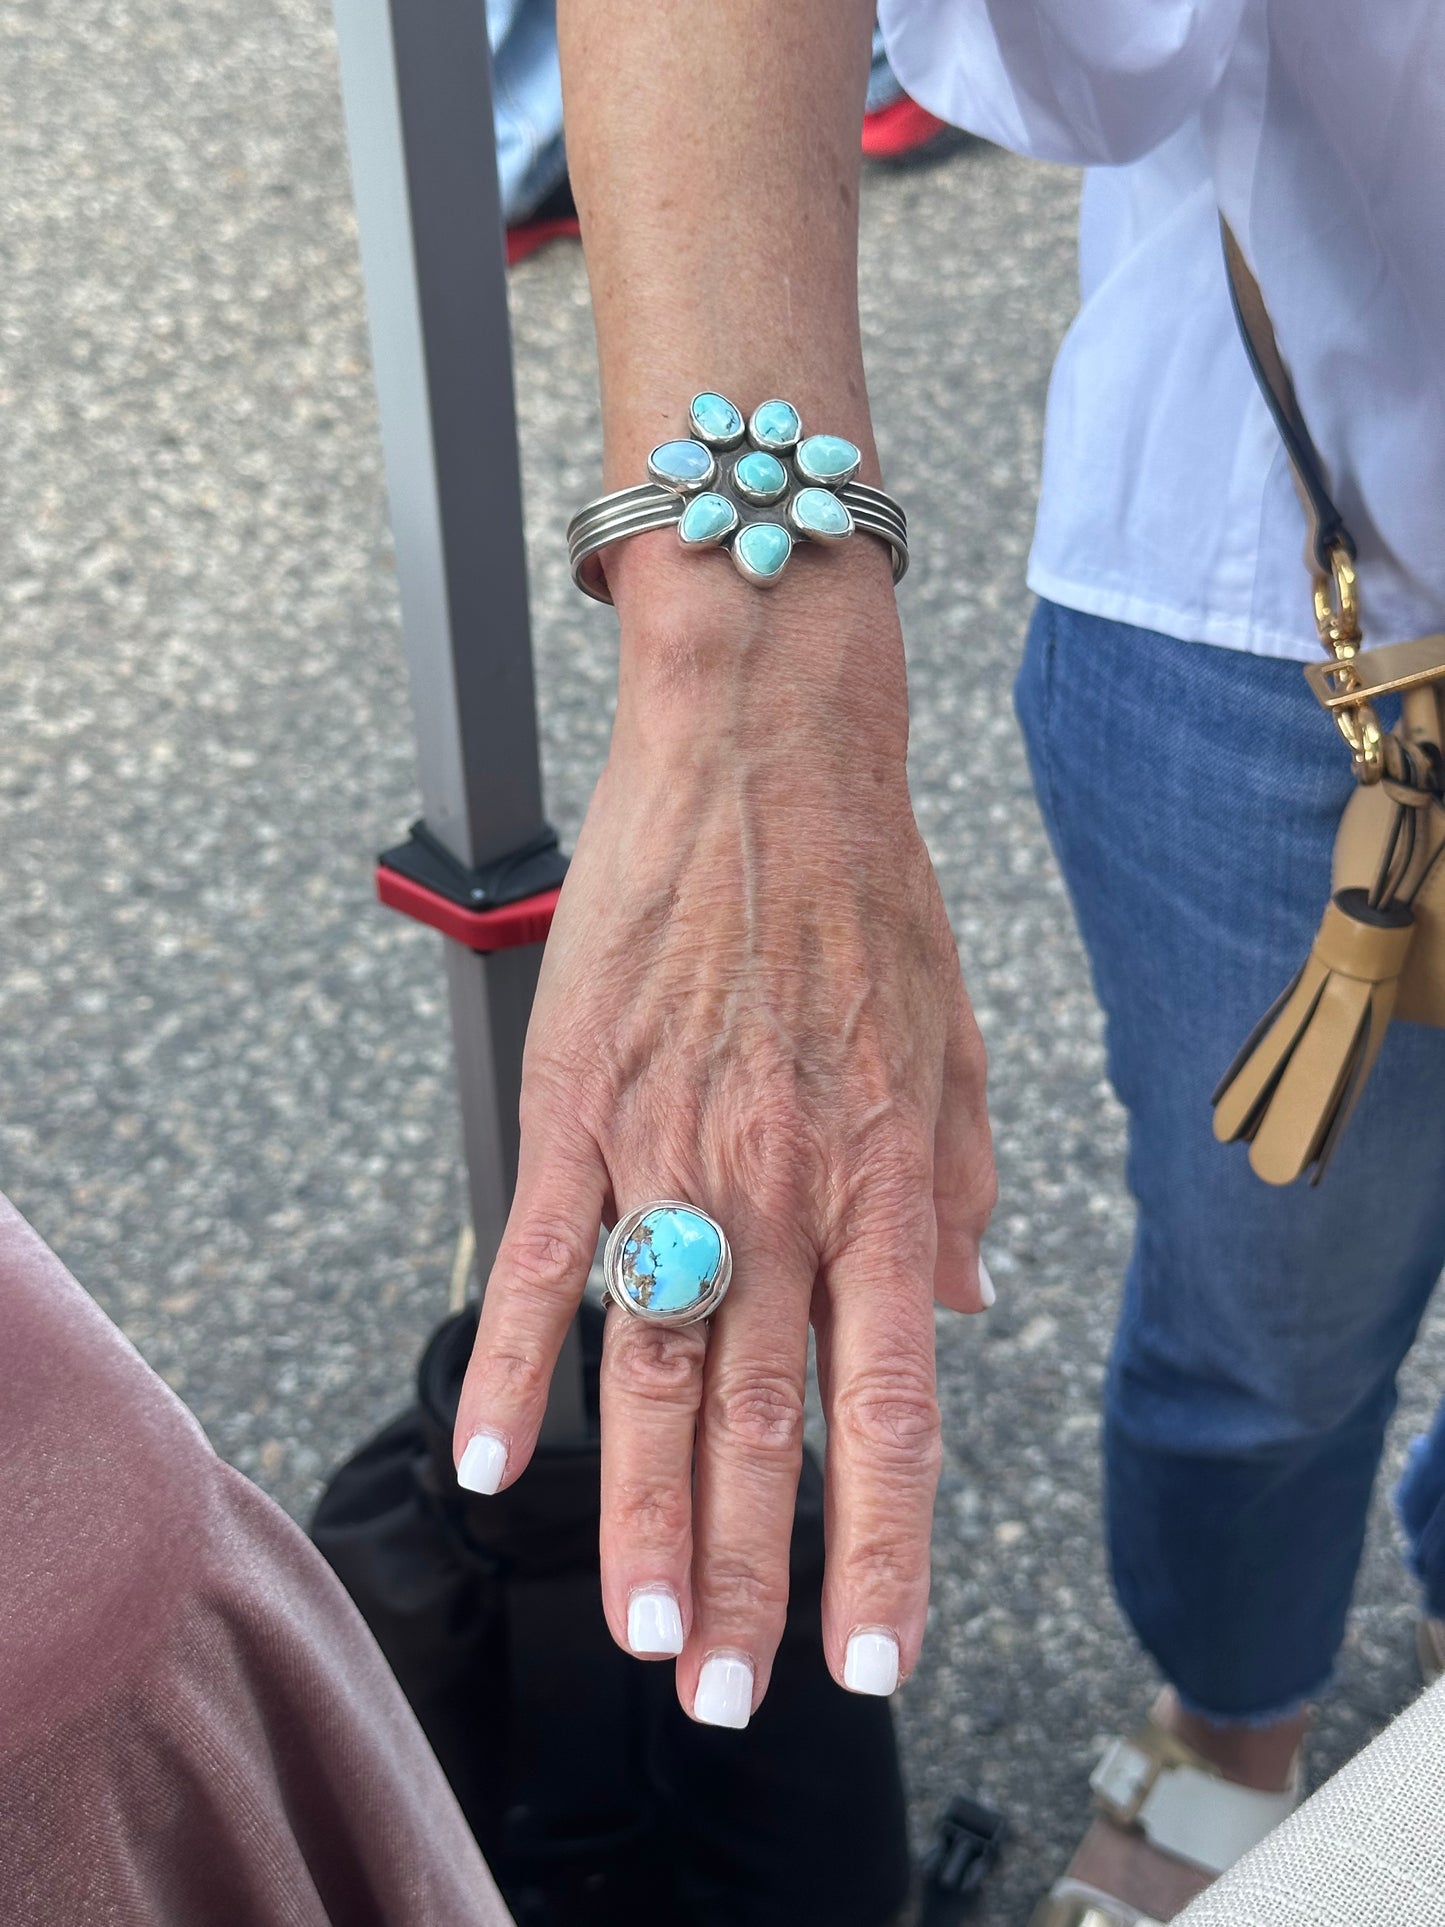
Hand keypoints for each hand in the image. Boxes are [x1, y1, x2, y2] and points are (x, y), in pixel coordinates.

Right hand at [455, 551, 995, 1724]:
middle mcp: (775, 1183)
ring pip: (648, 1367)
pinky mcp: (576, 1102)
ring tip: (648, 1630)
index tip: (868, 1655)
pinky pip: (533, 1257)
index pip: (884, 1407)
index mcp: (877, 1177)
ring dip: (644, 1513)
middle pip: (760, 1420)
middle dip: (751, 1576)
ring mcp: (665, 1147)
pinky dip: (512, 1366)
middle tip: (731, 1696)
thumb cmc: (866, 888)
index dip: (878, 1547)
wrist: (761, 753)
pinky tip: (494, 1460)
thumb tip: (961, 1308)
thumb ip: (952, 1186)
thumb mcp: (953, 1040)